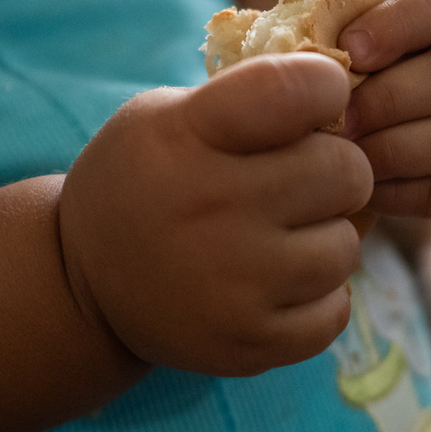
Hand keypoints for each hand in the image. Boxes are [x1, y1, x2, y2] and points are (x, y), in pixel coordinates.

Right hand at [58, 53, 372, 376]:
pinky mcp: (248, 344)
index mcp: (187, 137)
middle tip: (306, 177)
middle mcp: (211, 209)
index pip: (294, 90)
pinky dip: (317, 296)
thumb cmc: (142, 180)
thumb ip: (248, 97)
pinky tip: (279, 281)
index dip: (326, 86)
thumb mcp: (165, 116)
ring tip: (285, 234)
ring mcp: (232, 285)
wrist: (82, 284)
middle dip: (336, 167)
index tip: (322, 97)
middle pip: (345, 171)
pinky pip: (335, 311)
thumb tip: (348, 100)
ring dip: (327, 236)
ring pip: (346, 246)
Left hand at [339, 0, 430, 218]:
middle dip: (385, 100)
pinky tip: (358, 184)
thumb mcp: (370, 22)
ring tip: (342, 151)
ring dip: (389, 149)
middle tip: (335, 116)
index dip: (394, 26)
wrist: (420, 122)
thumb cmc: (383, 61)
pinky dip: (397, 192)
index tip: (347, 48)